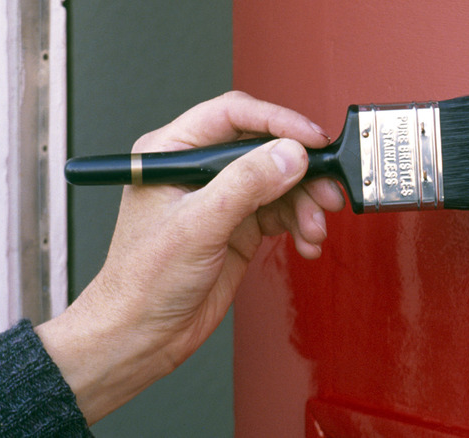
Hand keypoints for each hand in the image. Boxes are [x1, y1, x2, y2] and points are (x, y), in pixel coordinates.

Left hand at [36, 91, 344, 423]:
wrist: (142, 335)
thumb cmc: (143, 281)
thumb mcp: (195, 227)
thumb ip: (244, 185)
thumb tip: (288, 155)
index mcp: (173, 151)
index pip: (232, 114)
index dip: (277, 122)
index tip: (311, 140)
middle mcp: (199, 169)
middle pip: (263, 147)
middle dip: (300, 170)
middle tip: (326, 191)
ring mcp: (221, 198)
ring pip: (278, 180)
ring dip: (305, 202)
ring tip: (314, 227)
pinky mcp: (238, 226)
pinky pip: (281, 211)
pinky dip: (300, 223)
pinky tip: (306, 241)